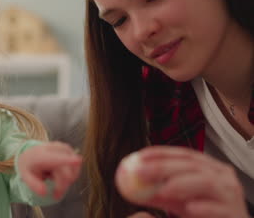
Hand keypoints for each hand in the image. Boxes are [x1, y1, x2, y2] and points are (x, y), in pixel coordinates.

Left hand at [17, 141, 81, 198]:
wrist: (30, 154)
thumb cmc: (29, 166)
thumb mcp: (25, 176)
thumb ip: (34, 185)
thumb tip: (44, 193)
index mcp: (41, 155)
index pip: (55, 158)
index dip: (67, 160)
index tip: (78, 160)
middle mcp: (54, 149)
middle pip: (66, 172)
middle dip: (62, 186)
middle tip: (55, 196)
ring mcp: (63, 148)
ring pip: (73, 170)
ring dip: (67, 182)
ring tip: (55, 182)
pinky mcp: (69, 150)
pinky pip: (76, 168)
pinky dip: (70, 176)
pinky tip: (60, 175)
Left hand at [116, 146, 249, 217]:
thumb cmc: (200, 214)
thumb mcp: (175, 200)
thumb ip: (156, 191)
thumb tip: (129, 181)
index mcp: (208, 167)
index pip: (183, 154)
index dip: (161, 153)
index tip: (139, 156)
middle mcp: (222, 176)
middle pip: (191, 165)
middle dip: (164, 167)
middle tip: (141, 172)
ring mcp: (231, 194)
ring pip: (206, 182)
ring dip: (181, 184)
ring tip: (162, 190)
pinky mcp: (235, 214)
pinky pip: (219, 209)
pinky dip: (204, 207)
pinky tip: (189, 208)